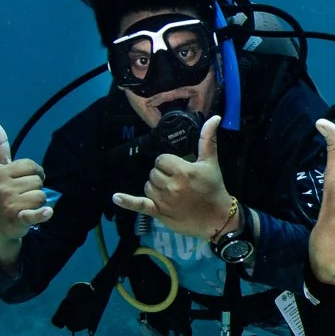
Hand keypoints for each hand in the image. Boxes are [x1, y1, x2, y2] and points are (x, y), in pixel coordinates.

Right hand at [0, 120, 52, 271]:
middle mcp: (2, 186)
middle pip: (38, 182)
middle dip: (35, 189)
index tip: (25, 180)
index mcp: (0, 172)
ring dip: (38, 203)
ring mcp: (9, 203)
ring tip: (24, 207)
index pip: (31, 166)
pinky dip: (42, 215)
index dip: (34, 173)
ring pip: (42, 196)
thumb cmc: (2, 193)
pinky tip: (46, 213)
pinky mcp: (17, 218)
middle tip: (22, 198)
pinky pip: (36, 214)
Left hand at [112, 116, 234, 239]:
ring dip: (155, 187)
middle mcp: (171, 185)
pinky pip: (139, 205)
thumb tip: (214, 117)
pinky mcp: (159, 212)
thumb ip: (208, 139)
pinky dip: (127, 201)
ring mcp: (163, 200)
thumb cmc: (214, 188)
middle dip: (163, 175)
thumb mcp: (211, 163)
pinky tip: (116, 197)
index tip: (179, 169)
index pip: (162, 159)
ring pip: (148, 186)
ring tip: (171, 192)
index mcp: (183, 171)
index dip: (169, 163)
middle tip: (178, 182)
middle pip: (153, 172)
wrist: (218, 218)